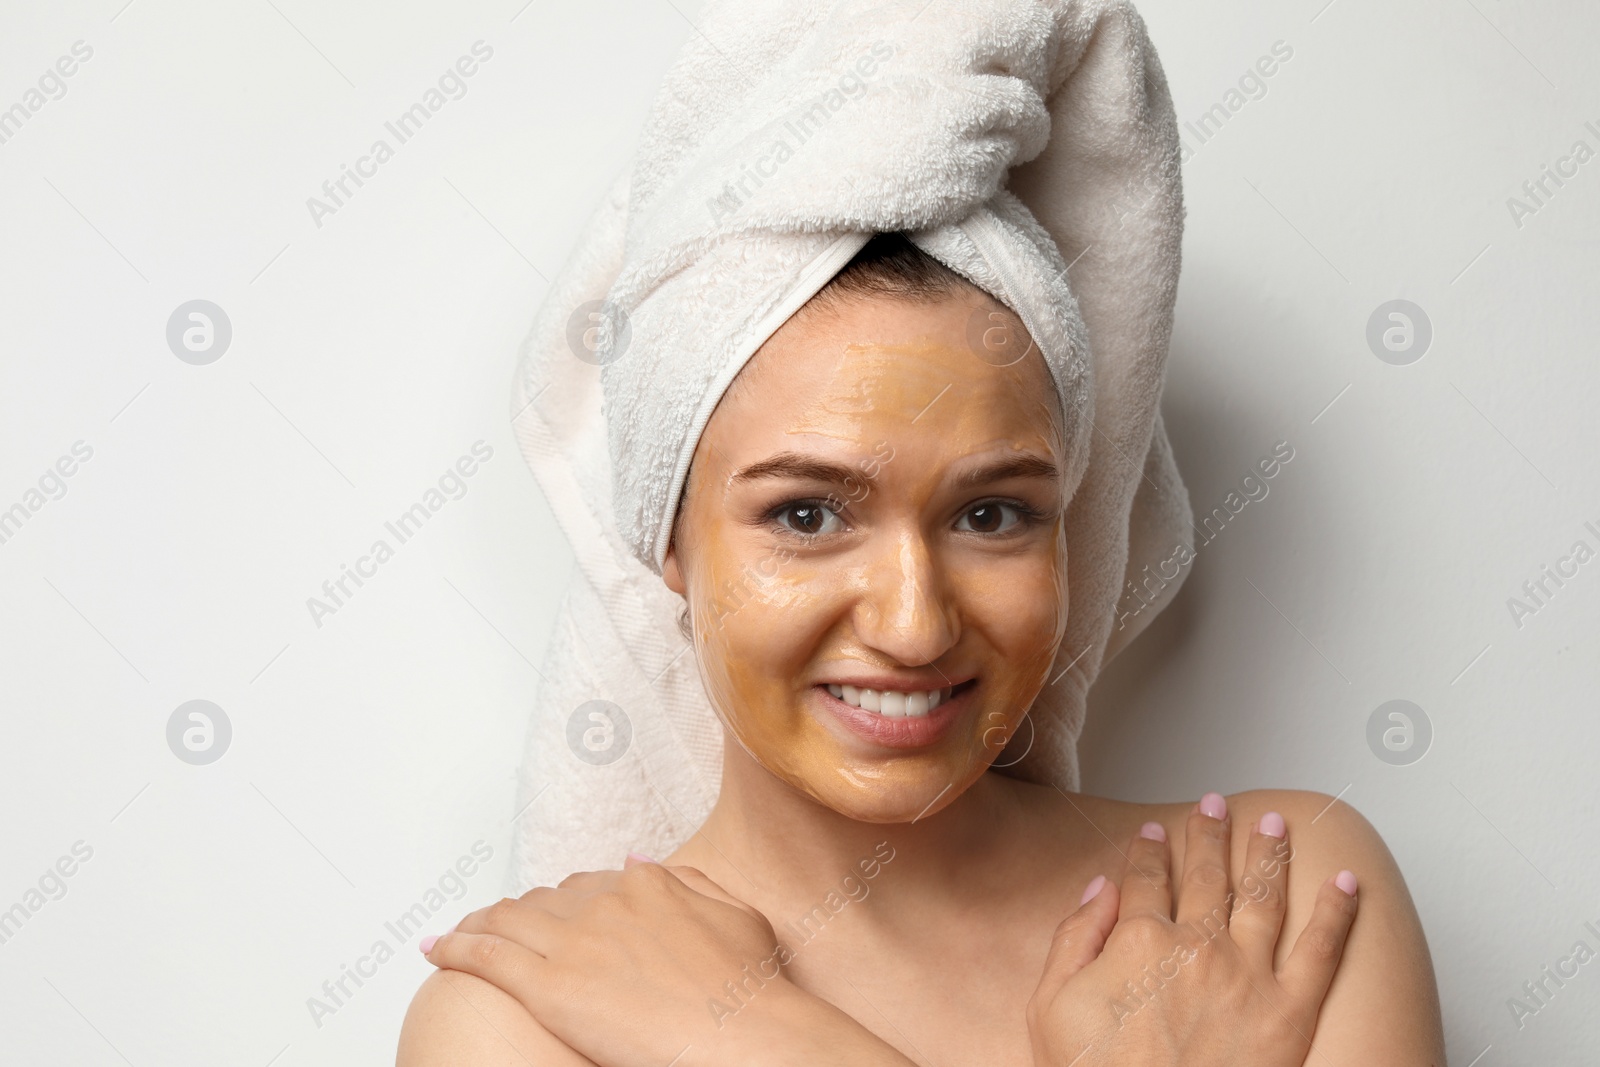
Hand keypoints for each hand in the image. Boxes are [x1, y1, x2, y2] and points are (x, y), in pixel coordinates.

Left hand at [422, 857, 917, 1066]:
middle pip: (547, 900)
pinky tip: (435, 948)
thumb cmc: (751, 989)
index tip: (560, 912)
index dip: (570, 900)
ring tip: (458, 931)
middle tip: (503, 924)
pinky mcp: (550, 984)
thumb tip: (639, 863)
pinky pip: (487, 958)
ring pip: (508, 921)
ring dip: (479, 922)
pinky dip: (455, 948)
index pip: (592, 884)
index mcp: (648, 885)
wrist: (745, 1033)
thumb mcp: (735, 914)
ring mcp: (575, 943)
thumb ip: (690, 883)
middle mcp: (605, 904)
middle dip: (522, 911)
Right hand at [1026, 799, 1358, 1066]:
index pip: (1147, 877)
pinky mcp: (1291, 1012)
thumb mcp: (1050, 1008)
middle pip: (1206, 874)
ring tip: (1275, 822)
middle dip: (1210, 833)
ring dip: (1270, 852)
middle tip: (1215, 804)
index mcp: (1139, 941)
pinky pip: (1322, 950)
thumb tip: (1099, 890)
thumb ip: (1073, 940)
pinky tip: (1345, 881)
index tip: (1155, 831)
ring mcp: (1249, 976)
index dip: (1150, 850)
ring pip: (1264, 895)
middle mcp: (1197, 946)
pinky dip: (1337, 910)